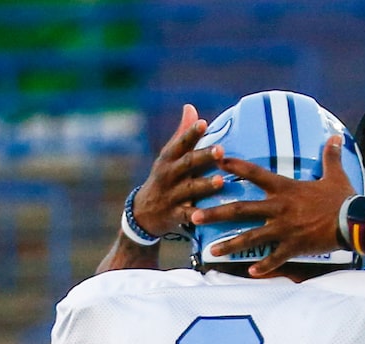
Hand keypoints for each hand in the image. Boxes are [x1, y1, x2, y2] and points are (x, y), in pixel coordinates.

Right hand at [127, 104, 224, 242]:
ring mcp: (171, 195)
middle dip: (204, 157)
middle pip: (187, 163)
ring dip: (204, 185)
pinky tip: (210, 215)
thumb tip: (190, 107)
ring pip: (189, 189)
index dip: (191, 133)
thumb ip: (182, 134)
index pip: (180, 142)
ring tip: (220, 181)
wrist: (143, 213)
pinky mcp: (174, 215)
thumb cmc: (164, 178)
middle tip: (221, 150)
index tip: (203, 123)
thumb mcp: (168, 157)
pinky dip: (198, 216)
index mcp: (168, 158)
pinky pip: (188, 215)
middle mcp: (168, 174)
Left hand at [202, 135, 358, 275]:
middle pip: (240, 209)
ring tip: (212, 250)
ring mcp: (284, 229)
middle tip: (194, 215)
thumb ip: (330, 156)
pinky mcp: (293, 247)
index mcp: (285, 188)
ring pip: (251, 238)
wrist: (354, 221)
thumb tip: (335, 137)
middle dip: (215, 212)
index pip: (254, 173)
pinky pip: (274, 259)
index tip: (216, 159)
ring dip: (230, 244)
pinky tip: (249, 273)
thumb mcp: (335, 175)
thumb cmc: (343, 198)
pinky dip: (263, 266)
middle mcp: (279, 208)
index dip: (234, 166)